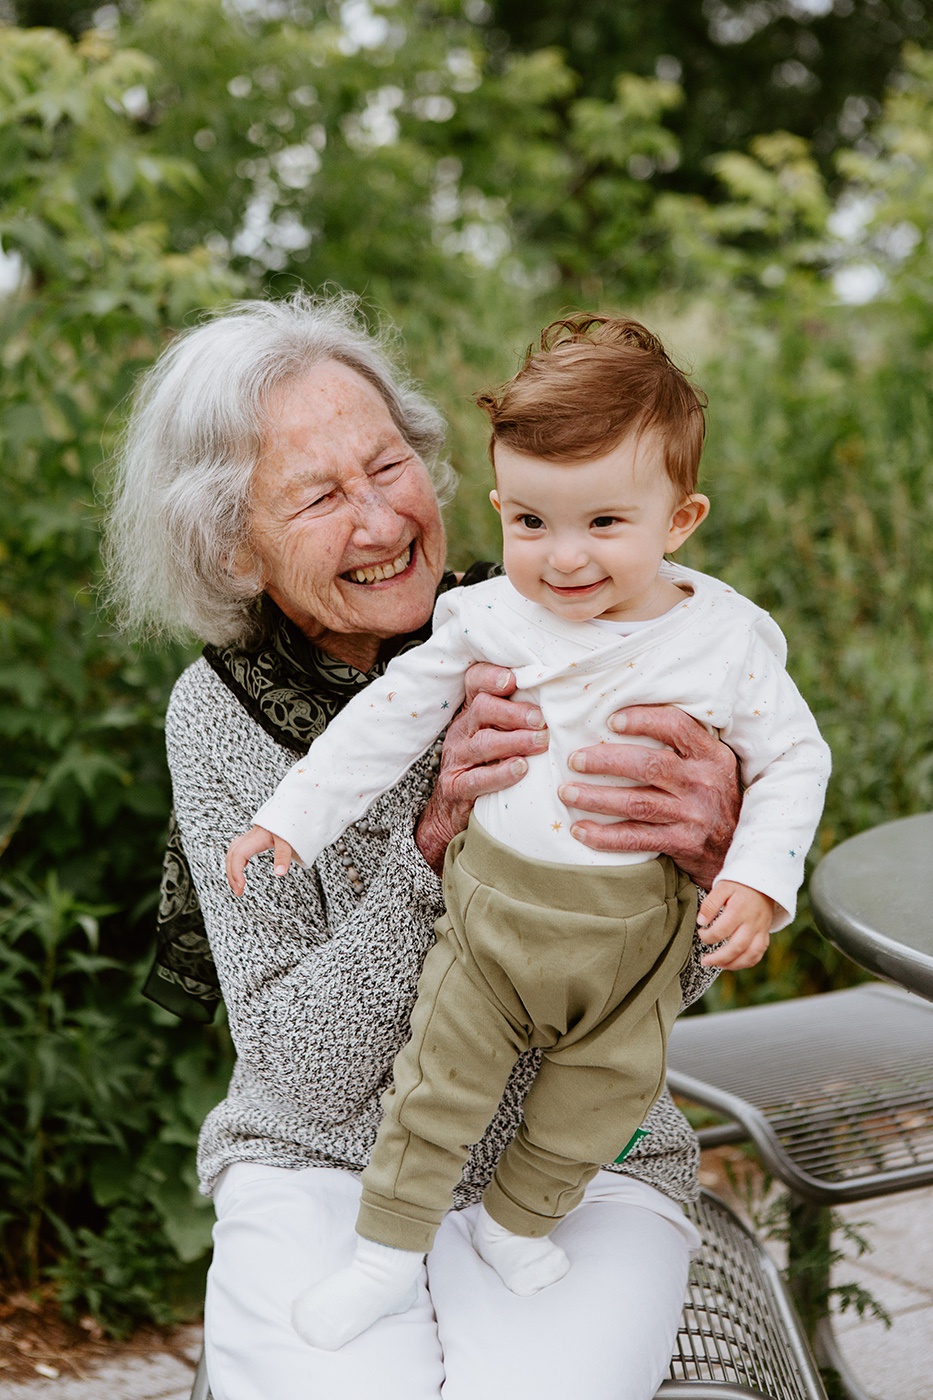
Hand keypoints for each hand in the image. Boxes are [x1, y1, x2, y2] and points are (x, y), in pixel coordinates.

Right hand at [226, 825, 296, 895]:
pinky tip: (241, 869)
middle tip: (238, 892)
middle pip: (232, 855)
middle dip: (231, 874)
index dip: (236, 871)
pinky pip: (239, 849)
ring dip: (231, 868)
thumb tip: (279, 874)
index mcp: (256, 837)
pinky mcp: (255, 837)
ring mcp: (251, 836)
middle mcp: (250, 837)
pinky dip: (236, 861)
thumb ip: (283, 856)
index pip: (238, 855)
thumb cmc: (291, 821)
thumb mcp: (289, 839)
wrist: (294, 806)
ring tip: (237, 885)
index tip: (241, 887)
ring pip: (233, 852)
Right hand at [415, 663, 548, 873]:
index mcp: (472, 712)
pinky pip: (477, 778)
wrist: (453, 810)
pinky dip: (501, 773)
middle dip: (515, 712)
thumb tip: (564, 702)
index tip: (513, 681)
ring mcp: (457, 759)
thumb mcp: (498, 735)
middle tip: (541, 720)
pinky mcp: (456, 786)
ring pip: (483, 742)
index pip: (474, 682)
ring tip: (541, 742)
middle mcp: (462, 730)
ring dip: (516, 740)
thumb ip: (520, 717)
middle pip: (482, 708)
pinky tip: (521, 769)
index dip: (491, 676)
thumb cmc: (488, 765)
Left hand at [558, 704, 740, 888]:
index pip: (676, 726)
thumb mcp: (710, 766)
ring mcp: (693, 815)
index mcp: (711, 755)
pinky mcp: (682, 843)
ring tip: (566, 792)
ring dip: (596, 797)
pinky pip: (636, 838)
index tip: (612, 721)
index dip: (643, 719)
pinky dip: (604, 836)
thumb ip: (682, 746)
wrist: (738, 848)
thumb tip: (623, 722)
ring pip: (637, 802)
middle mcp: (703, 783)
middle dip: (606, 760)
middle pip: (649, 765)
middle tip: (574, 759)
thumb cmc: (713, 797)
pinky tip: (580, 830)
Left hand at [697, 881, 773, 968]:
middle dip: (718, 958)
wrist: (764, 882)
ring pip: (750, 954)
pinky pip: (759, 953)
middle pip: (737, 947)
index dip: (707, 936)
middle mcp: (752, 922)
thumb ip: (710, 904)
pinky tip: (733, 963)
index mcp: (739, 909)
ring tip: (718, 965)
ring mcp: (761, 929)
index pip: (722, 930)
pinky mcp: (765, 934)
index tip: (700, 932)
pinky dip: (747, 962)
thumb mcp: (722, 887)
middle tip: (705, 961)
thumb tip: (701, 922)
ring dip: (733, 964)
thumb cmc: (739, 885)